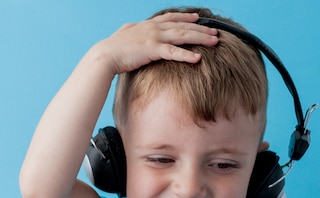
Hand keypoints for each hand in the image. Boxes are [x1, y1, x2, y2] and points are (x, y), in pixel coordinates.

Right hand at [93, 12, 218, 74]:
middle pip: (183, 26)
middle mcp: (153, 28)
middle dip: (201, 29)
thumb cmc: (112, 49)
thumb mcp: (124, 35)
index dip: (186, 17)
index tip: (198, 18)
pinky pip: (173, 52)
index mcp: (148, 25)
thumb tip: (132, 30)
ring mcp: (154, 37)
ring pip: (182, 36)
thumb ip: (132, 31)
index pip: (171, 18)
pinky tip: (198, 58)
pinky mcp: (152, 50)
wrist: (104, 56)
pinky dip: (186, 55)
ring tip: (214, 42)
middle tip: (215, 32)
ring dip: (200, 38)